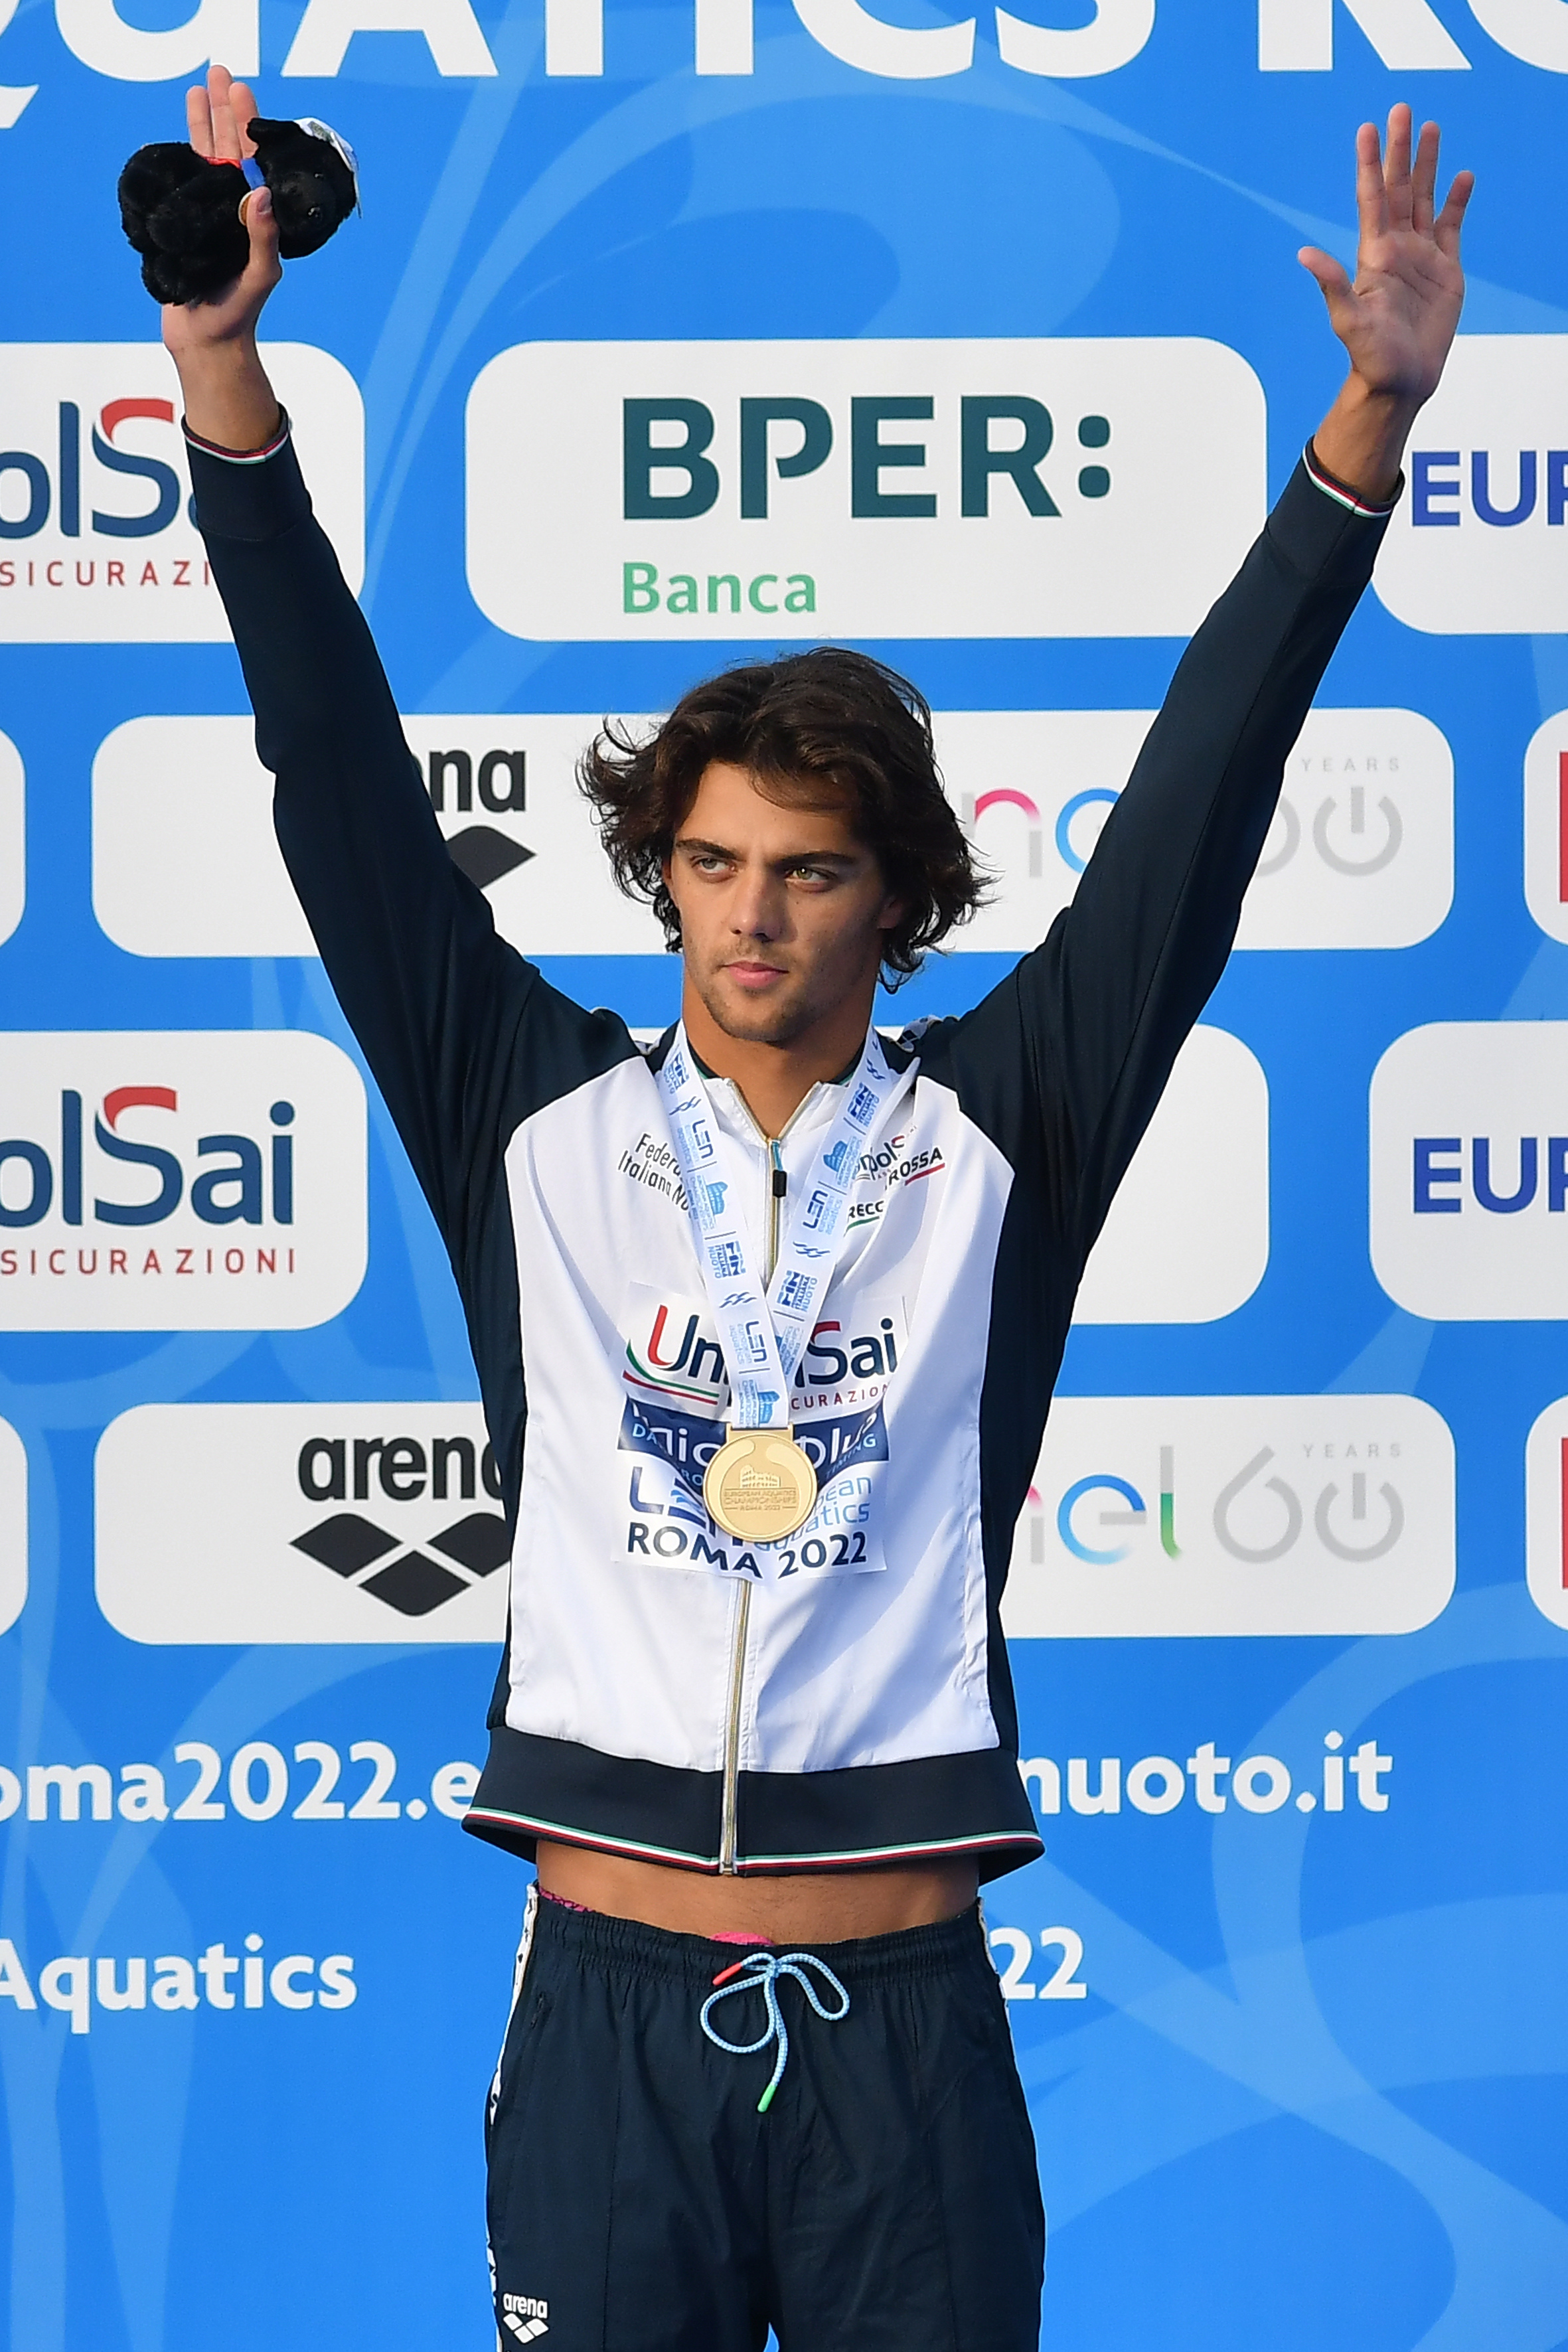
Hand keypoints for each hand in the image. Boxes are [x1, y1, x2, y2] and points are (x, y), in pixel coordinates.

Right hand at [160, 64, 282, 451]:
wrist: (206, 342)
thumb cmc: (239, 313)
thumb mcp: (260, 275)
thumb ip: (264, 237)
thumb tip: (260, 191)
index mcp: (254, 215)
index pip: (252, 160)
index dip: (246, 123)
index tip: (241, 90)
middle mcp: (232, 210)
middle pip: (228, 149)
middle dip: (223, 110)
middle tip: (218, 73)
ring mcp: (207, 216)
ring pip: (203, 160)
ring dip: (200, 125)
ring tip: (196, 91)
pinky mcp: (183, 227)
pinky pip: (178, 186)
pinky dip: (175, 159)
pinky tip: (171, 136)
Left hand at [1302, 106, 1472, 502]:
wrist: (1401, 381)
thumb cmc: (1372, 356)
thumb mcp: (1349, 320)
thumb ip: (1332, 285)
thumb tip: (1304, 253)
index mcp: (1375, 255)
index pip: (1372, 198)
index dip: (1371, 163)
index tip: (1368, 128)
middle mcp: (1398, 249)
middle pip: (1399, 188)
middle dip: (1401, 150)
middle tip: (1402, 109)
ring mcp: (1422, 257)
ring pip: (1425, 200)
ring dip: (1428, 165)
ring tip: (1432, 128)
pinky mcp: (1446, 271)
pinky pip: (1452, 227)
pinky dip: (1457, 202)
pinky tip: (1462, 177)